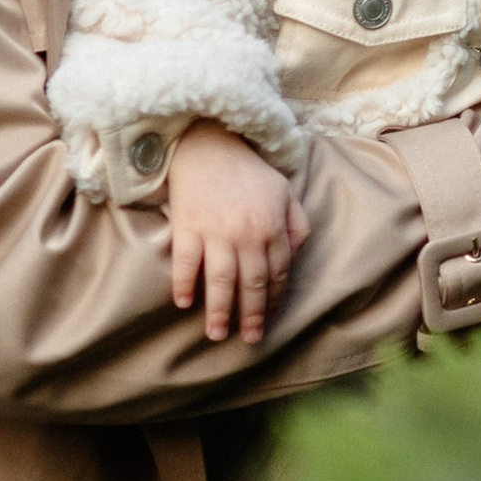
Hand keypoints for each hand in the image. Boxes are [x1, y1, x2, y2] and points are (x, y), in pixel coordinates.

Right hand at [167, 119, 309, 341]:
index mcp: (273, 226)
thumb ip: (297, 223)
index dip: (272, 301)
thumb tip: (297, 255)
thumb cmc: (247, 169)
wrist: (207, 141)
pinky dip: (183, 284)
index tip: (267, 319)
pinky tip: (184, 302)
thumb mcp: (284, 190)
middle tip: (248, 339)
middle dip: (250, 316)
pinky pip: (185, 263)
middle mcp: (246, 234)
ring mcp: (215, 231)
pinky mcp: (187, 226)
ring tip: (216, 334)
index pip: (277, 274)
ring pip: (220, 281)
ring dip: (218, 311)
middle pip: (251, 285)